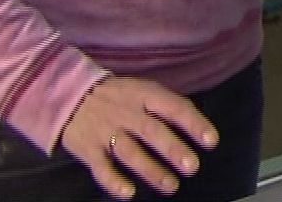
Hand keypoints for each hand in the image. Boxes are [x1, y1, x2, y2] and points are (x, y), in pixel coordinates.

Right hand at [60, 75, 217, 199]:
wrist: (69, 94)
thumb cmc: (118, 96)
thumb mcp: (142, 90)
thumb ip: (167, 105)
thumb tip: (198, 124)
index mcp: (144, 95)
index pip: (173, 107)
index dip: (194, 123)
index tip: (211, 141)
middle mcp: (126, 113)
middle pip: (152, 131)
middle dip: (173, 150)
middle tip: (192, 167)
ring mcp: (106, 131)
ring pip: (130, 152)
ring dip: (151, 170)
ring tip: (171, 185)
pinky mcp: (88, 148)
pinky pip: (101, 167)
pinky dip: (114, 181)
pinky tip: (129, 192)